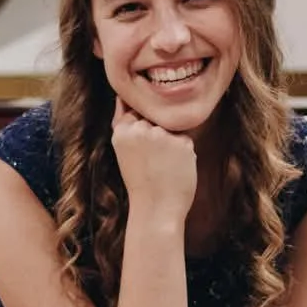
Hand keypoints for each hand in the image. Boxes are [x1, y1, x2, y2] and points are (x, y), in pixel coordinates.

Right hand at [111, 98, 196, 220]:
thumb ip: (122, 122)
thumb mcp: (123, 149)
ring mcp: (161, 135)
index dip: (142, 133)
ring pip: (171, 129)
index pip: (137, 113)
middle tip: (151, 164)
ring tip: (162, 167)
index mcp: (122, 131)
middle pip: (156, 120)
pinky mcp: (181, 143)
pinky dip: (183, 154)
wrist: (156, 209)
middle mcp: (140, 129)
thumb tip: (121, 97)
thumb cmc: (140, 181)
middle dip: (157, 137)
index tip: (142, 153)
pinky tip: (174, 170)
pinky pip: (185, 140)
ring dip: (171, 145)